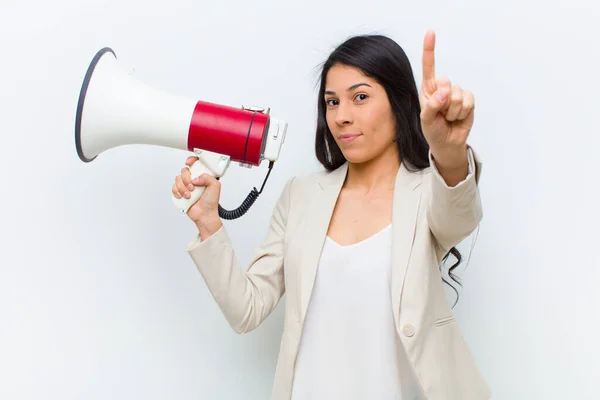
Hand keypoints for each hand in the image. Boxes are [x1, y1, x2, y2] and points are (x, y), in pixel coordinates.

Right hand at [172, 156, 222, 236]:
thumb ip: (208, 177)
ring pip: (178, 179)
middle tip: (192, 187)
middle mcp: (194, 179)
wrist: (204, 215)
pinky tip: (183, 197)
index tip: (189, 163)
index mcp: (203, 175)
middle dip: (186, 179)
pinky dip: (177, 192)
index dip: (191, 160)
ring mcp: (186, 185)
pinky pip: (174, 187)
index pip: (196, 163)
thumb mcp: (215, 186)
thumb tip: (196, 178)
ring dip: (182, 188)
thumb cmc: (211, 202)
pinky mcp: (180, 192)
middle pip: (184, 170)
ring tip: (189, 195)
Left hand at [419, 30, 474, 166]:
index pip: (428, 67)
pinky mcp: (468, 100)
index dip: (430, 50)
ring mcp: (456, 93)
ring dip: (453, 110)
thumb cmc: (433, 130)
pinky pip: (468, 101)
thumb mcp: (426, 120)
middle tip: (441, 114)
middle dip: (443, 102)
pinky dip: (463, 112)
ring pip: (458, 94)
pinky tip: (458, 117)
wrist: (448, 142)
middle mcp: (442, 88)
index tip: (430, 33)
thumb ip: (432, 106)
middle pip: (446, 82)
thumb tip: (444, 94)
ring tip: (448, 118)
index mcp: (428, 90)